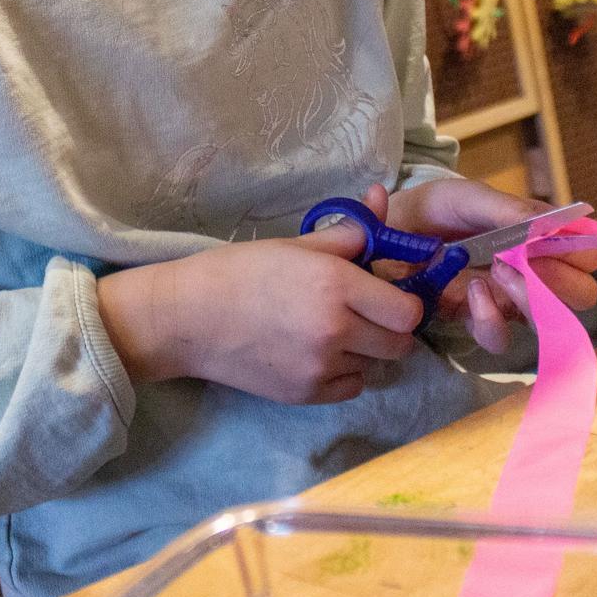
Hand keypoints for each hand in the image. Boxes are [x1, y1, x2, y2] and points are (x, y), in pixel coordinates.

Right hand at [96, 188, 422, 404]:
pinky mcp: (306, 395)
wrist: (188, 318)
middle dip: (391, 328)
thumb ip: (349, 232)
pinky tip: (317, 352)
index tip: (387, 294)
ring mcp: (321, 368)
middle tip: (366, 313)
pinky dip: (344, 372)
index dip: (403, 301)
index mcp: (336, 285)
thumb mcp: (295, 245)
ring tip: (332, 330)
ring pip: (376, 365)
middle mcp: (335, 330)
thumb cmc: (239, 271)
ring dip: (366, 350)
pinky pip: (350, 386)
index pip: (408, 310)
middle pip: (400, 343)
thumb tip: (381, 202)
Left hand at [372, 179, 596, 354]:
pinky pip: (499, 337)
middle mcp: (533, 272)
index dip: (580, 252)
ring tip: (500, 271)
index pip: (588, 254)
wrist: (387, 231)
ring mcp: (507, 300)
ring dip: (530, 297)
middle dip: (563, 281)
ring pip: (548, 321)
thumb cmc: (433, 208)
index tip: (550, 240)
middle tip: (529, 262)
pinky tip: (474, 292)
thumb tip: (547, 225)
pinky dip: (491, 317)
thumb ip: (509, 209)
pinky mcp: (475, 321)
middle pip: (582, 294)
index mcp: (540, 237)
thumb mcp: (468, 197)